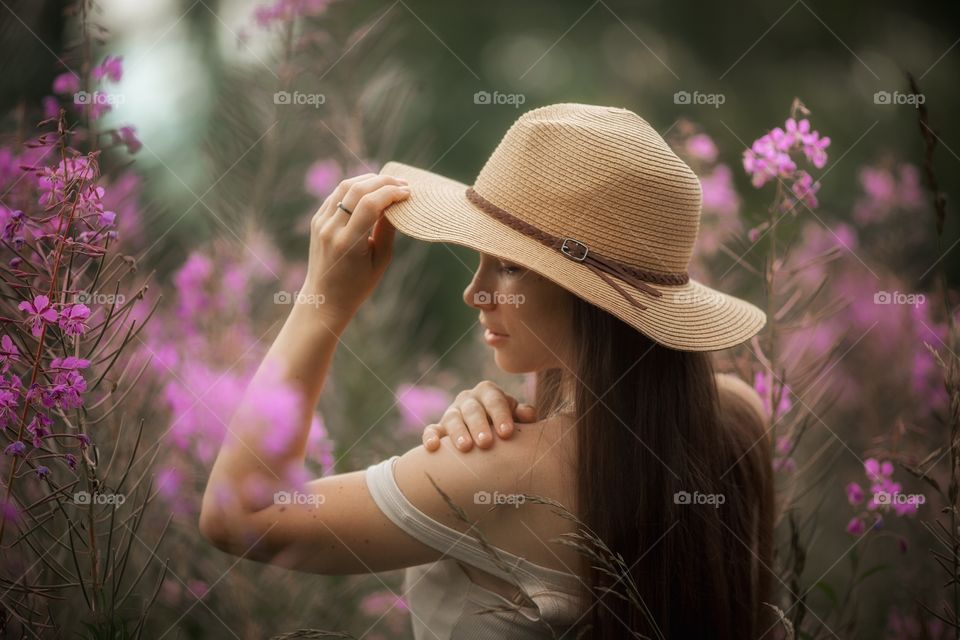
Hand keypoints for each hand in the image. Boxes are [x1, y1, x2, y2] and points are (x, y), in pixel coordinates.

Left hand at [300, 173, 409, 327]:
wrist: (324, 298)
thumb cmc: (357, 285)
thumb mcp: (380, 261)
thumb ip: (387, 230)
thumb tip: (396, 203)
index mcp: (347, 242)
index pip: (370, 204)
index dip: (391, 193)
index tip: (408, 193)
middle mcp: (331, 229)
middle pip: (357, 189)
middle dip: (383, 182)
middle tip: (403, 184)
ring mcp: (320, 223)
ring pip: (345, 186)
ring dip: (369, 180)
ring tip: (389, 183)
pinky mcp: (316, 220)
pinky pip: (337, 195)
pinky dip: (355, 188)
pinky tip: (371, 190)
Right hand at [421, 381, 537, 451]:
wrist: (486, 433)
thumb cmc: (505, 424)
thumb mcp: (516, 417)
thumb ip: (523, 415)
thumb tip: (528, 415)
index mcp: (488, 392)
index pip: (495, 400)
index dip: (501, 415)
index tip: (507, 433)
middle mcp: (468, 399)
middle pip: (473, 410)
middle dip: (479, 425)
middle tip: (486, 443)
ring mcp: (452, 413)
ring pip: (452, 419)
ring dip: (458, 433)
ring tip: (465, 448)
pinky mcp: (438, 428)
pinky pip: (431, 430)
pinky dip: (430, 437)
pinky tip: (433, 447)